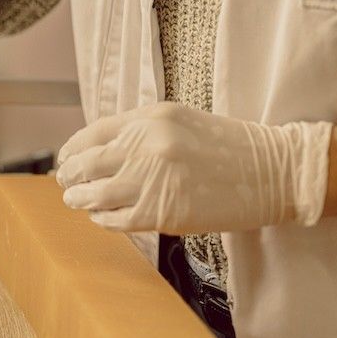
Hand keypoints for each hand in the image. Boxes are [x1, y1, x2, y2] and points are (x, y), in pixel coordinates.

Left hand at [56, 102, 331, 233]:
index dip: (71, 150)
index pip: (90, 134)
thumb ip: (137, 129)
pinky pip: (116, 219)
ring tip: (75, 200)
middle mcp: (144, 146)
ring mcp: (151, 180)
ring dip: (78, 198)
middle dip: (69, 175)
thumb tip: (97, 147)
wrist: (271, 172)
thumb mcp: (177, 119)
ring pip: (94, 194)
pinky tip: (101, 216)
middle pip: (85, 164)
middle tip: (65, 182)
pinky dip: (102, 218)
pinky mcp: (162, 213)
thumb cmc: (225, 145)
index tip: (65, 160)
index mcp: (148, 119)